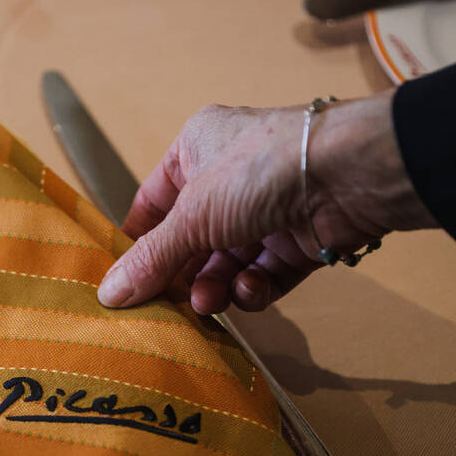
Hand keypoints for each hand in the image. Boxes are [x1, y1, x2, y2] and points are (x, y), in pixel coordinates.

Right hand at [97, 90, 435, 313]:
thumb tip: (107, 297)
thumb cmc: (260, 170)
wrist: (348, 174)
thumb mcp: (192, 215)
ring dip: (217, 287)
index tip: (127, 280)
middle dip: (184, 275)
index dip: (141, 241)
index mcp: (197, 150)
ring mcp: (267, 211)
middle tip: (172, 305)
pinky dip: (254, 288)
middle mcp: (230, 178)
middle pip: (192, 241)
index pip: (155, 202)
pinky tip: (250, 290)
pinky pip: (265, 274)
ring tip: (210, 302)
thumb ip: (152, 259)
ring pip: (229, 263)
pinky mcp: (299, 241)